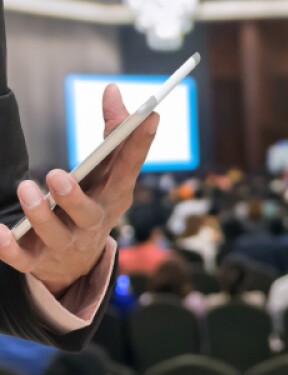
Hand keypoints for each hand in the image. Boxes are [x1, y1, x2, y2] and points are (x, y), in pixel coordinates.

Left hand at [0, 84, 158, 295]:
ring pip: (55, 234)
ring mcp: (68, 243)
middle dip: (74, 197)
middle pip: (88, 214)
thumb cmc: (95, 201)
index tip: (150, 115)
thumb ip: (112, 132)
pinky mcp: (41, 259)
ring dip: (40, 214)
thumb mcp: (108, 171)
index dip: (141, 143)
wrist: (79, 261)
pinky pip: (24, 259)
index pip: (130, 169)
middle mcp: (94, 221)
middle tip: (57, 174)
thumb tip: (113, 90)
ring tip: (26, 188)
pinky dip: (10, 249)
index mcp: (115, 195)